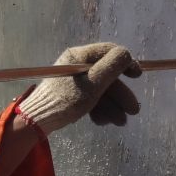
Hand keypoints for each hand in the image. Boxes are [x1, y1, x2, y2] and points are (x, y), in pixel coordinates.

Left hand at [16, 43, 141, 134]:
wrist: (37, 121)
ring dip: (112, 106)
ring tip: (119, 123)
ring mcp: (73, 81)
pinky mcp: (70, 95)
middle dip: (121, 94)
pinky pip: (90, 99)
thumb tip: (127, 54)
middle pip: (106, 76)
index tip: (138, 76)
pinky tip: (102, 122)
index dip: (126, 62)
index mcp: (79, 56)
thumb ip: (112, 68)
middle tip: (134, 111)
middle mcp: (76, 65)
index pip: (108, 52)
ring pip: (100, 90)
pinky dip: (99, 109)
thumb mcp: (93, 84)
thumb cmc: (65, 100)